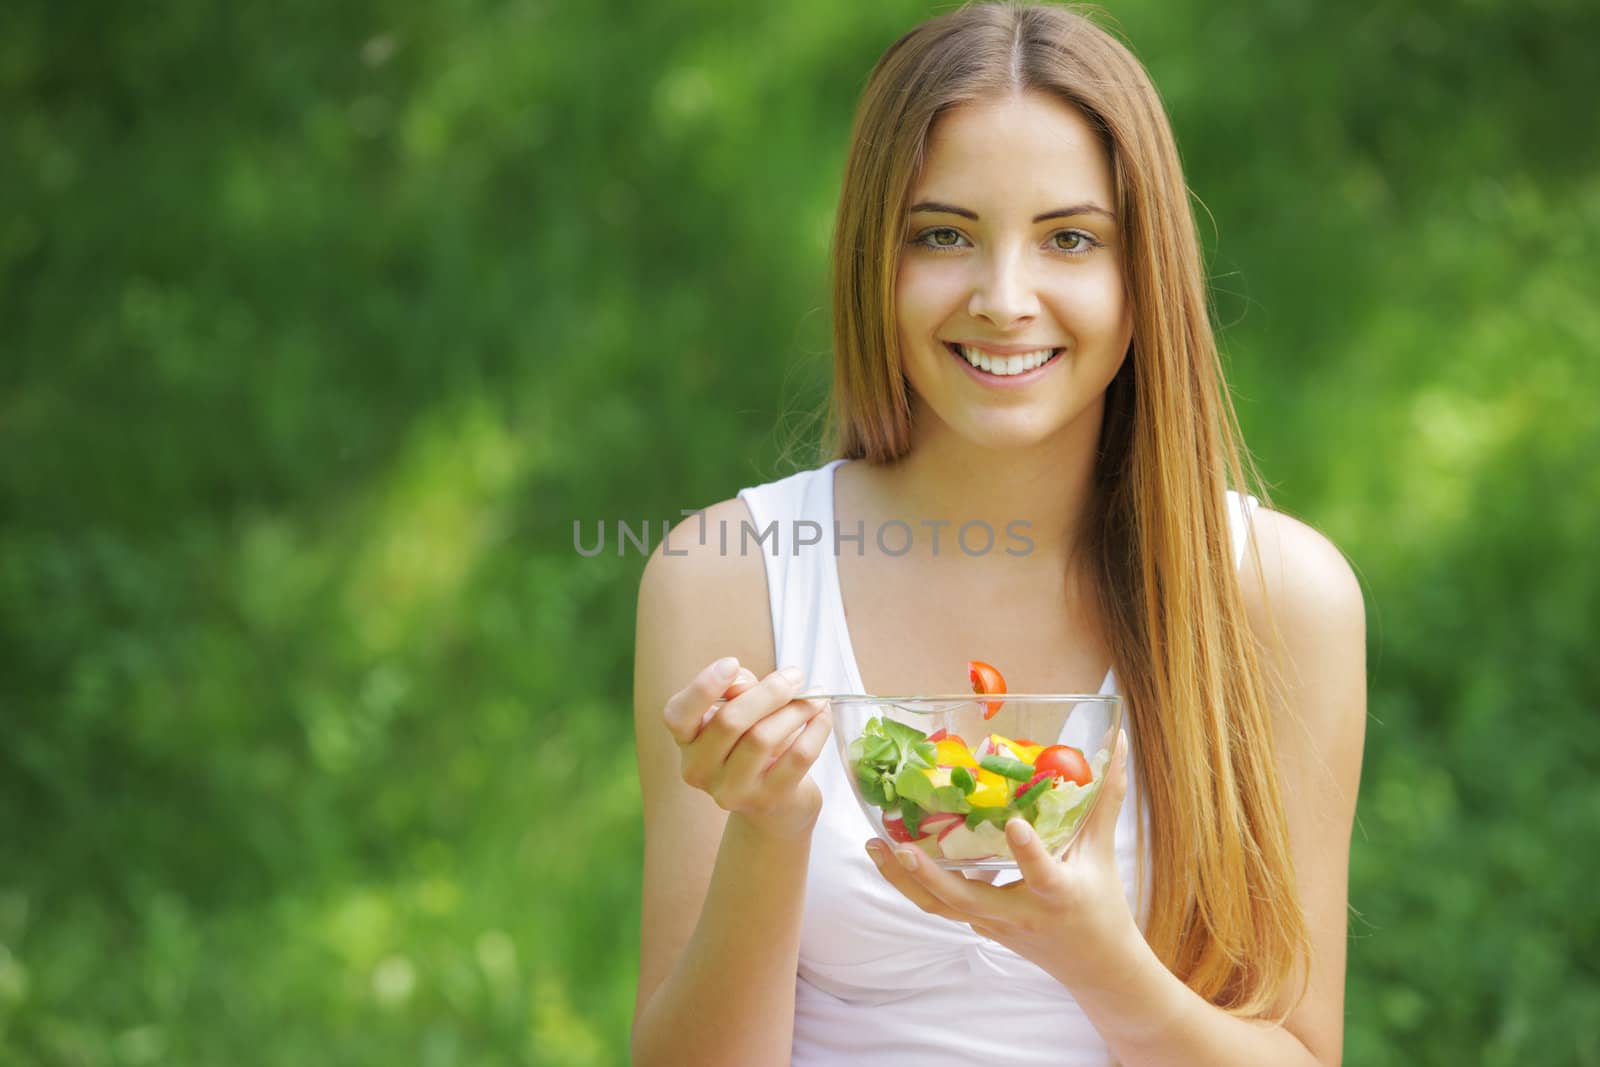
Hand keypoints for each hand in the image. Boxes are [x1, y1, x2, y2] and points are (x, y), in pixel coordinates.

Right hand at [662, 658, 832, 839]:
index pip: (678, 715)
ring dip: (795, 709)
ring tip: (815, 696)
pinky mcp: (766, 801)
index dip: (704, 687)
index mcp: (686, 741)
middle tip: (795, 675)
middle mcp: (699, 770)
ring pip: (763, 738)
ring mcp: (731, 791)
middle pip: (730, 721)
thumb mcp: (739, 709)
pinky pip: (796, 757)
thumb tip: (748, 685)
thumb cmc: (752, 740)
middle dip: (769, 691)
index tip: (733, 662)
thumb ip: (737, 689)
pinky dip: (815, 729)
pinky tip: (823, 714)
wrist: (774, 802)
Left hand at [864, 730, 1139, 988]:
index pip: (1043, 873)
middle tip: (899, 846)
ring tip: (874, 847)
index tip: (1014, 824)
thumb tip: (1118, 740)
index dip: (1028, 852)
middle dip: (928, 876)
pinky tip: (889, 856)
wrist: (1095, 967)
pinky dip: (912, 883)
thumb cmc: (1103, 904)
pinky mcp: (979, 924)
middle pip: (966, 899)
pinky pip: (939, 905)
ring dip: (903, 880)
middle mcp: (1020, 913)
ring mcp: (994, 923)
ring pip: (941, 907)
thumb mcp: (1104, 851)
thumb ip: (1107, 795)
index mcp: (1058, 893)